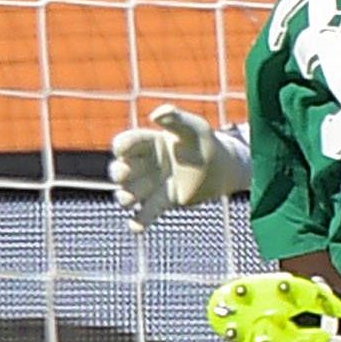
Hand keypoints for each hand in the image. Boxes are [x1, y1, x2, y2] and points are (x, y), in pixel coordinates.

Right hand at [108, 106, 249, 228]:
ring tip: (130, 199)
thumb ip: (176, 119)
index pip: (125, 144)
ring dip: (125, 197)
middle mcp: (144, 165)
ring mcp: (151, 185)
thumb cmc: (205, 143)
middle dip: (118, 173)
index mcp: (147, 143)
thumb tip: (157, 113)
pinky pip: (145, 214)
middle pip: (119, 171)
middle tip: (125, 173)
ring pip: (127, 195)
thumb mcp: (193, 127)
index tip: (123, 149)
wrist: (221, 168)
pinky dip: (138, 222)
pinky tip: (136, 227)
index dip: (121, 147)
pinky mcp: (162, 202)